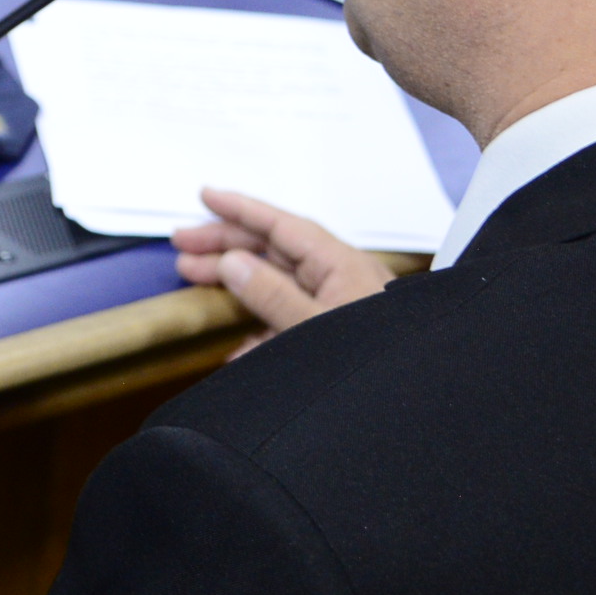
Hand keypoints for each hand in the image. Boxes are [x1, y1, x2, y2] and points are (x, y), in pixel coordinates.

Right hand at [174, 188, 389, 340]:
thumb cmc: (377, 358)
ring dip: (234, 281)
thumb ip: (272, 295)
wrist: (411, 398)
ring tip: (194, 276)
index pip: (281, 226)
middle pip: (272, 249)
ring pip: (275, 284)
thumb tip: (232, 263)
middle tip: (183, 243)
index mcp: (339, 264)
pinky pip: (288, 323)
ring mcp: (334, 307)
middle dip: (225, 242)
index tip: (206, 196)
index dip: (241, 209)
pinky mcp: (333, 337)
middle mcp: (337, 279)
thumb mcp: (315, 326)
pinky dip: (259, 332)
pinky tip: (236, 348)